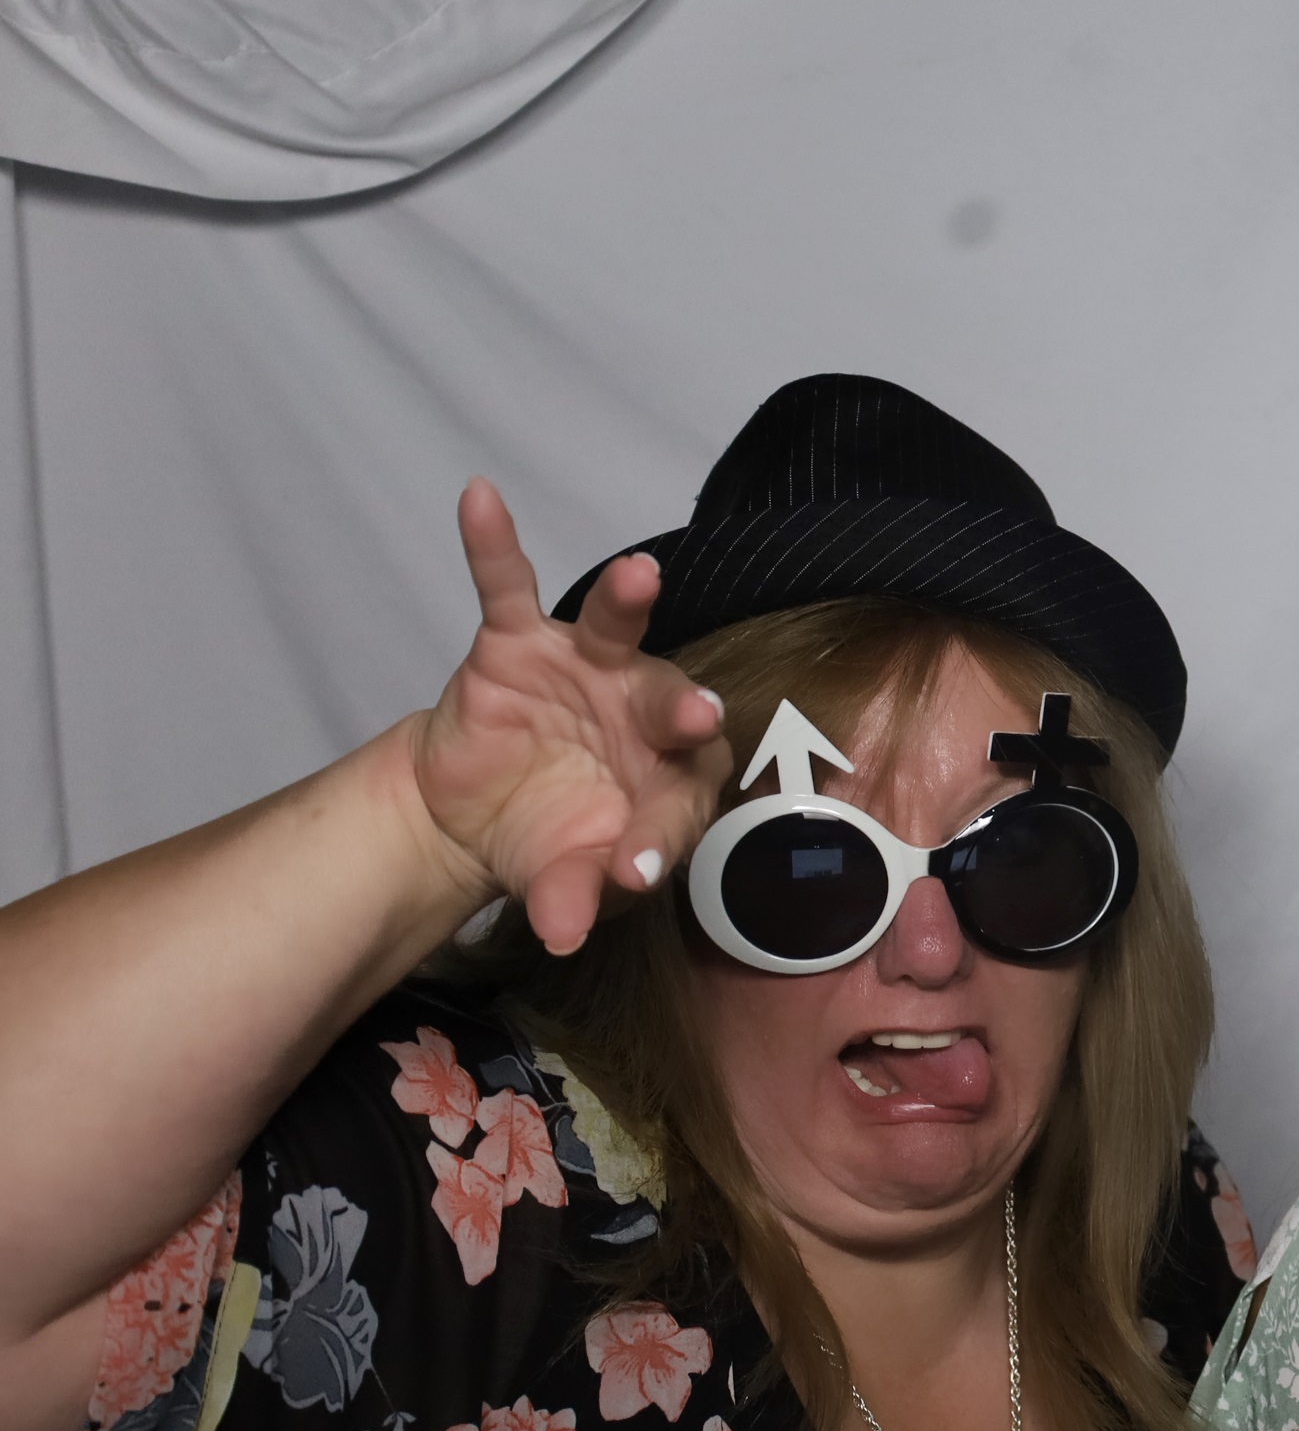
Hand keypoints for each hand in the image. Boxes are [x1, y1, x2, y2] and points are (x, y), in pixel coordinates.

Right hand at [410, 480, 730, 955]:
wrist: (474, 818)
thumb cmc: (548, 840)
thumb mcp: (558, 879)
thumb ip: (569, 898)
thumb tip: (562, 931)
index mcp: (673, 775)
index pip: (680, 801)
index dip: (657, 836)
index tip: (629, 871)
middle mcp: (643, 708)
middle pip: (670, 705)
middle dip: (680, 709)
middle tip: (693, 716)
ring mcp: (584, 667)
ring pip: (615, 628)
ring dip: (627, 601)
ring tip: (639, 575)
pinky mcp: (518, 643)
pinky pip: (507, 587)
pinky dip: (494, 546)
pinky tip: (481, 499)